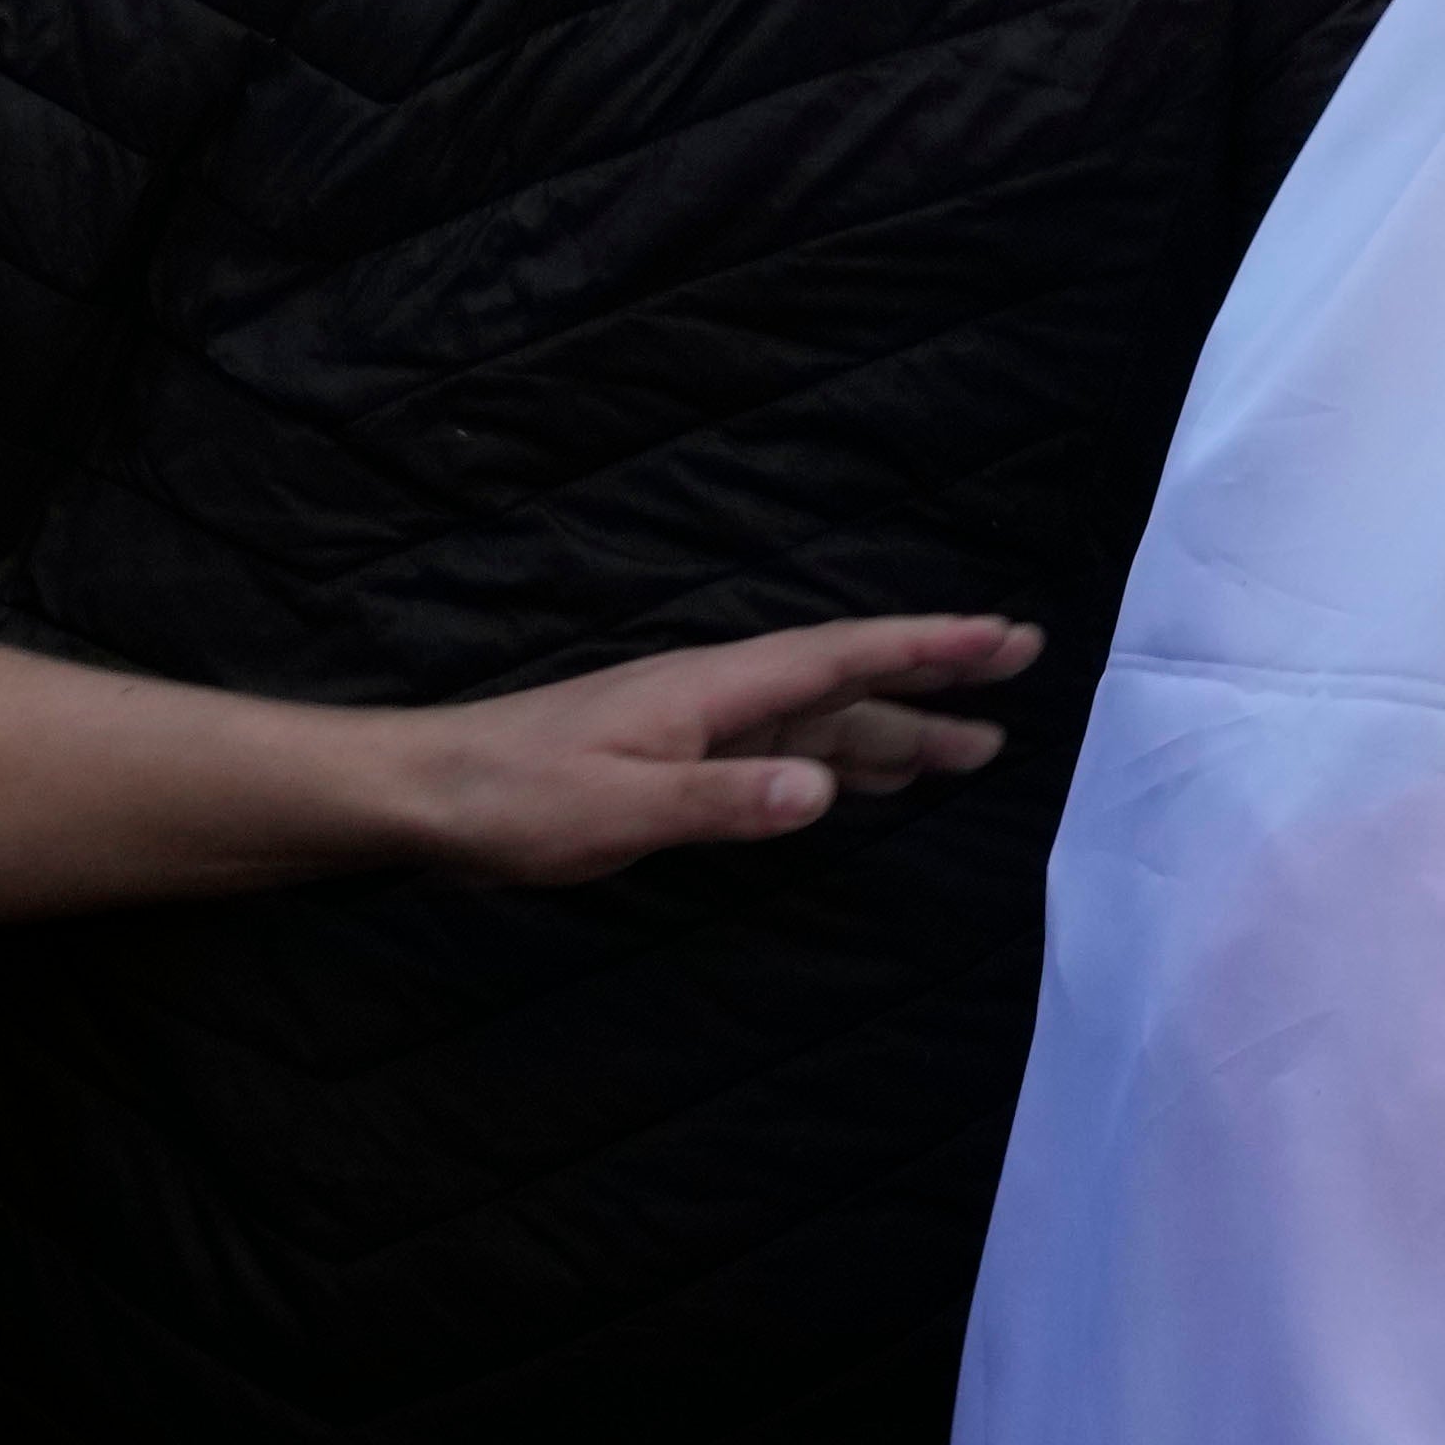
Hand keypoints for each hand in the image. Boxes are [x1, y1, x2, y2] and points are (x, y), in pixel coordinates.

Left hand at [380, 614, 1046, 886]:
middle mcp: (718, 694)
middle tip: (1020, 664)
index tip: (1003, 635)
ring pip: (820, 723)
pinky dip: (837, 761)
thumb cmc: (514, 798)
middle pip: (847, 682)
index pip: (842, 659)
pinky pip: (782, 752)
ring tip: (973, 744)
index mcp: (714, 689)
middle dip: (934, 676)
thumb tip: (825, 791)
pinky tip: (859, 781)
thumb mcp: (620, 808)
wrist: (424, 793)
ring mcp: (698, 725)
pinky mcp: (676, 759)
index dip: (927, 647)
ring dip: (895, 731)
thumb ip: (725, 800)